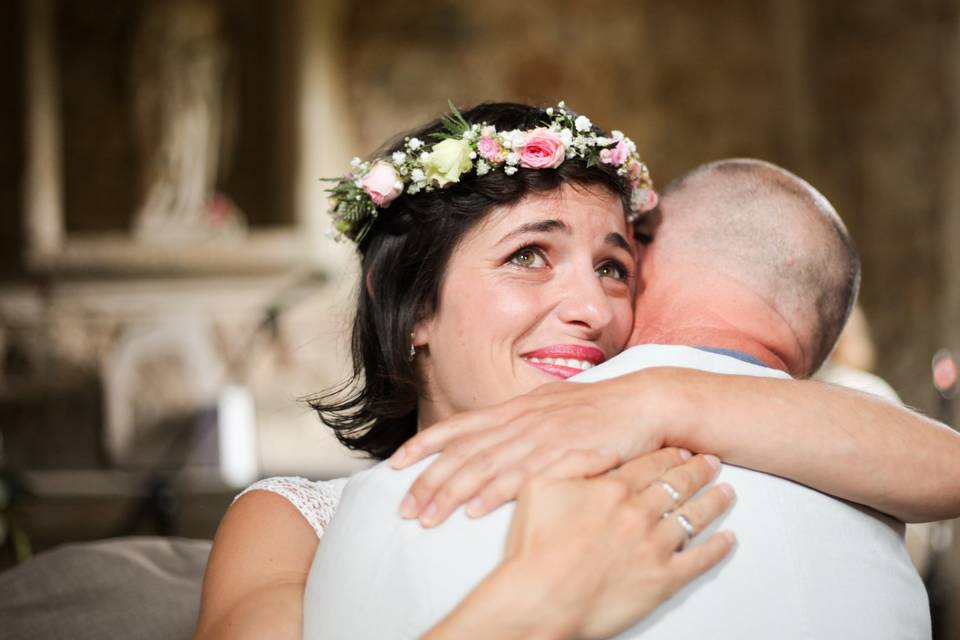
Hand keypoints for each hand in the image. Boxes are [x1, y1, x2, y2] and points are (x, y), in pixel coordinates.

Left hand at [391, 377, 672, 526]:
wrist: (647, 402)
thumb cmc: (601, 409)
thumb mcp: (553, 408)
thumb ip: (521, 423)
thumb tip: (492, 438)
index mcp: (517, 408)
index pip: (460, 425)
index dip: (425, 443)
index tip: (396, 462)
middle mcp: (522, 419)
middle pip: (464, 451)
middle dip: (429, 480)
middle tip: (405, 507)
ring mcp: (543, 436)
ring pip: (485, 466)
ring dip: (452, 493)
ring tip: (427, 517)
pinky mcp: (565, 454)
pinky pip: (524, 477)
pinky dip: (496, 494)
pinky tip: (476, 510)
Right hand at [425, 449, 735, 639]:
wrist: (539, 598)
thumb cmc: (534, 548)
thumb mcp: (539, 485)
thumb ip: (574, 460)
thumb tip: (607, 451)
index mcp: (611, 489)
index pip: (650, 465)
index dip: (669, 455)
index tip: (681, 449)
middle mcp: (638, 513)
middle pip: (677, 485)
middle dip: (697, 471)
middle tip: (711, 463)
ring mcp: (654, 546)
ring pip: (694, 516)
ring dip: (713, 502)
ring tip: (726, 493)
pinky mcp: (663, 579)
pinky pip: (700, 560)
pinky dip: (718, 548)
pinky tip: (726, 539)